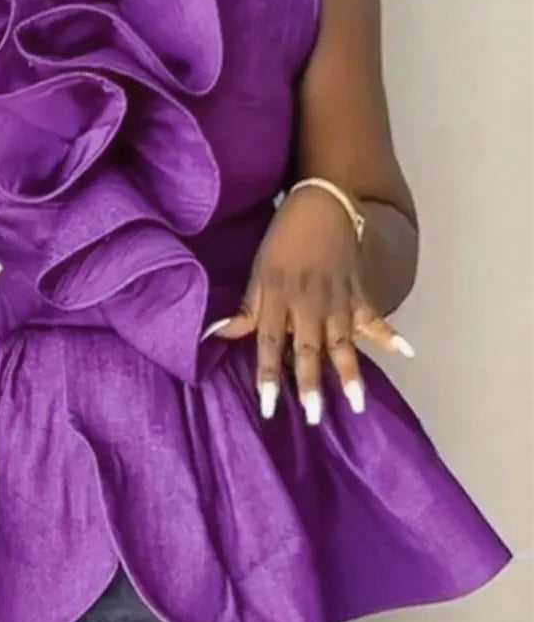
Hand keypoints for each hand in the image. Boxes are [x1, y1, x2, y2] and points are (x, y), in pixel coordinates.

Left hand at [213, 187, 413, 423]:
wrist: (318, 205)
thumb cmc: (281, 240)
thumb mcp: (257, 271)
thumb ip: (244, 309)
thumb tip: (215, 334)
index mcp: (276, 299)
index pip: (269, 344)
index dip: (268, 376)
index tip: (269, 407)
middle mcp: (306, 304)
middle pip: (307, 349)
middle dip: (310, 383)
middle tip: (315, 416)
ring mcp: (335, 298)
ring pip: (342, 342)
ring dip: (349, 373)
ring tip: (358, 404)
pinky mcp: (358, 290)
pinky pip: (374, 317)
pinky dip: (390, 334)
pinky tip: (407, 353)